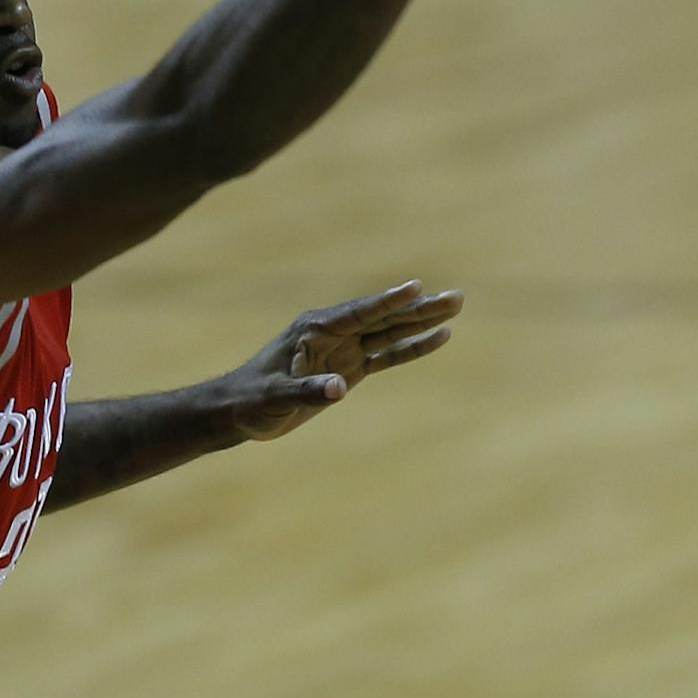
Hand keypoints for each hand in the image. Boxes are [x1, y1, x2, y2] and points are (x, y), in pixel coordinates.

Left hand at [218, 281, 463, 442]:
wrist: (241, 410)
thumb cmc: (251, 401)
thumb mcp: (275, 398)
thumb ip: (306, 391)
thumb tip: (339, 389)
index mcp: (315, 329)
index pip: (359, 313)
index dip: (389, 301)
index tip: (416, 286)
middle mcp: (334, 333)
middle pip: (385, 317)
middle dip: (420, 307)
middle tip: (457, 297)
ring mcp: (345, 348)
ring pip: (392, 330)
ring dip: (423, 320)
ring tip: (456, 306)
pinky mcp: (351, 367)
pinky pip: (388, 354)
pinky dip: (413, 347)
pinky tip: (439, 336)